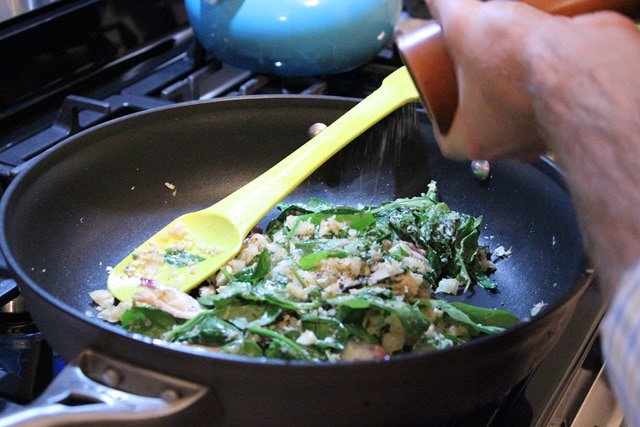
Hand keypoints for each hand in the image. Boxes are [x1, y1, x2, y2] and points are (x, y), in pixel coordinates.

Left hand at [424, 0, 638, 162]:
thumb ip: (445, 8)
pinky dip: (547, 86)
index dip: (441, 125)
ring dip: (514, 95)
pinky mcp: (573, 114)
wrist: (578, 60)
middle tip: (474, 76)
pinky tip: (540, 59)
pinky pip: (554, 105)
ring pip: (521, 120)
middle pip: (487, 131)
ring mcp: (544, 134)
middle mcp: (511, 145)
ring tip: (507, 62)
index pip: (449, 144)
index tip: (440, 109)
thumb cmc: (517, 63)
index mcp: (476, 139)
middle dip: (479, 103)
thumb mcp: (464, 25)